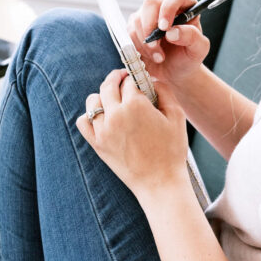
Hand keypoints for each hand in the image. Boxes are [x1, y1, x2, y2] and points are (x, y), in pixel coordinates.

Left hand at [75, 68, 188, 197]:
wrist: (160, 182)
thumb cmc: (172, 150)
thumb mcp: (177, 116)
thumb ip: (164, 91)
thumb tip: (152, 81)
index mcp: (135, 105)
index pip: (129, 81)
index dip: (135, 78)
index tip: (140, 81)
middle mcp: (115, 115)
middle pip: (108, 86)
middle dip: (116, 78)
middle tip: (123, 78)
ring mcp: (103, 130)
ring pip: (93, 101)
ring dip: (102, 95)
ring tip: (113, 99)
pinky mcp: (97, 144)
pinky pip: (83, 122)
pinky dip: (89, 116)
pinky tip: (102, 117)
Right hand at [127, 0, 210, 89]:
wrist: (174, 71)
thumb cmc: (188, 57)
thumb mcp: (198, 49)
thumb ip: (192, 37)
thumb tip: (172, 31)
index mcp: (185, 5)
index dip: (168, 9)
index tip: (165, 28)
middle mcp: (165, 5)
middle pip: (151, 3)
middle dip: (150, 27)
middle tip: (157, 47)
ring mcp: (148, 13)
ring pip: (137, 19)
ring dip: (145, 42)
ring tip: (159, 57)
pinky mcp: (136, 24)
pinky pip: (129, 31)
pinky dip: (138, 46)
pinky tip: (150, 55)